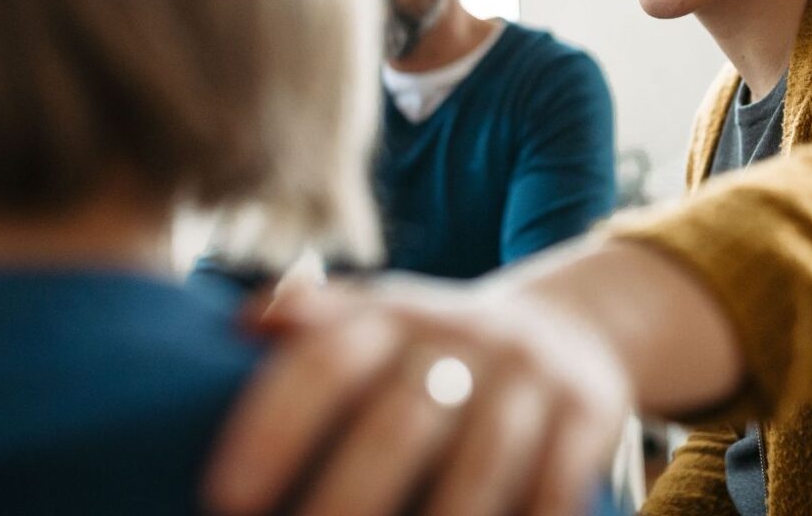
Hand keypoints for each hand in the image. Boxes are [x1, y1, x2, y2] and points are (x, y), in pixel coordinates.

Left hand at [203, 275, 630, 515]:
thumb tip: (238, 325)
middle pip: (400, 417)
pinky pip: (558, 481)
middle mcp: (462, 335)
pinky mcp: (585, 411)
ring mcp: (527, 373)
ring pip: (482, 458)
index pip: (328, 357)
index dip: (276, 421)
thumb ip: (319, 322)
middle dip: (347, 497)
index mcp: (396, 315)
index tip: (226, 495)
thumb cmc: (444, 344)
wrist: (567, 326)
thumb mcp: (387, 316)